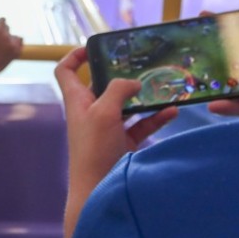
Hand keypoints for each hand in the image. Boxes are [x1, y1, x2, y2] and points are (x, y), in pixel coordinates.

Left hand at [55, 47, 176, 237]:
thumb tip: (132, 82)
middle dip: (122, 75)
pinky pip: (141, 125)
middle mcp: (91, 111)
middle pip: (103, 85)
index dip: (74, 55)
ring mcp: (108, 128)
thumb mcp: (103, 112)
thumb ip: (117, 90)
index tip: (93, 47)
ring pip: (126, 105)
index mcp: (77, 100)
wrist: (97, 191)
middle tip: (142, 64)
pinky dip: (156, 118)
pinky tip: (172, 111)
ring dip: (144, 96)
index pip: (66, 71)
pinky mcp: (123, 144)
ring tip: (164, 86)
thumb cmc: (93, 149)